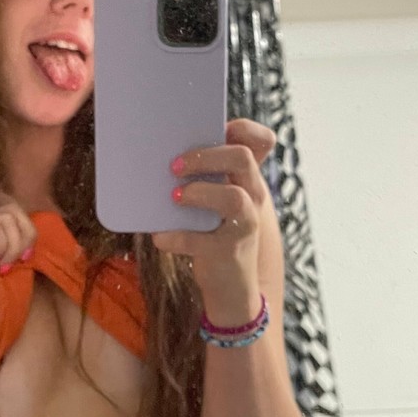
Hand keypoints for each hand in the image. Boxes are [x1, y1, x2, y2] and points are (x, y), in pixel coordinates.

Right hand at [0, 190, 35, 339]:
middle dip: (24, 235)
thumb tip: (37, 213)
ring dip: (13, 246)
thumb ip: (19, 230)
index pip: (10, 205)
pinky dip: (2, 249)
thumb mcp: (16, 254)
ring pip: (4, 216)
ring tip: (3, 267)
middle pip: (10, 205)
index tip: (26, 256)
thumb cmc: (0, 293)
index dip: (27, 227)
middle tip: (19, 261)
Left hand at [154, 118, 276, 324]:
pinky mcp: (227, 253)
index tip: (217, 129)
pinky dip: (176, 237)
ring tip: (174, 198)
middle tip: (175, 166)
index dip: (243, 128)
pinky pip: (201, 241)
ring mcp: (244, 225)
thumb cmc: (216, 234)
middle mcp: (252, 197)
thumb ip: (201, 177)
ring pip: (233, 198)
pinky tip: (160, 237)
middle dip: (206, 156)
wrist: (232, 287)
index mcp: (247, 179)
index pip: (261, 141)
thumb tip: (157, 153)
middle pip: (241, 159)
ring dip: (198, 193)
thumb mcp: (216, 202)